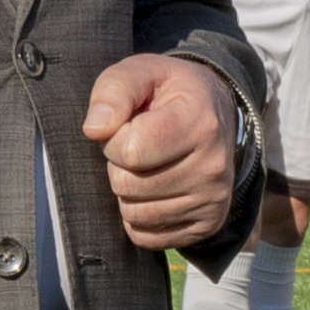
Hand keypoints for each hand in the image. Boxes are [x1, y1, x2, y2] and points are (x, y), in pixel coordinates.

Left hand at [86, 49, 244, 252]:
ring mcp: (212, 200)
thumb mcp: (141, 72)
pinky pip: (147, 236)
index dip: (114, 139)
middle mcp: (212, 167)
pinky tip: (154, 190)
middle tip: (140, 146)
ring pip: (134, 214)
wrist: (215, 111)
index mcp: (198, 123)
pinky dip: (139, 217)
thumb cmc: (168, 93)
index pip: (130, 151)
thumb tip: (94, 129)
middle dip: (119, 166)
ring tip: (149, 165)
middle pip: (128, 186)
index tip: (129, 125)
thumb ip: (113, 91)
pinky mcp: (208, 224)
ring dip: (128, 192)